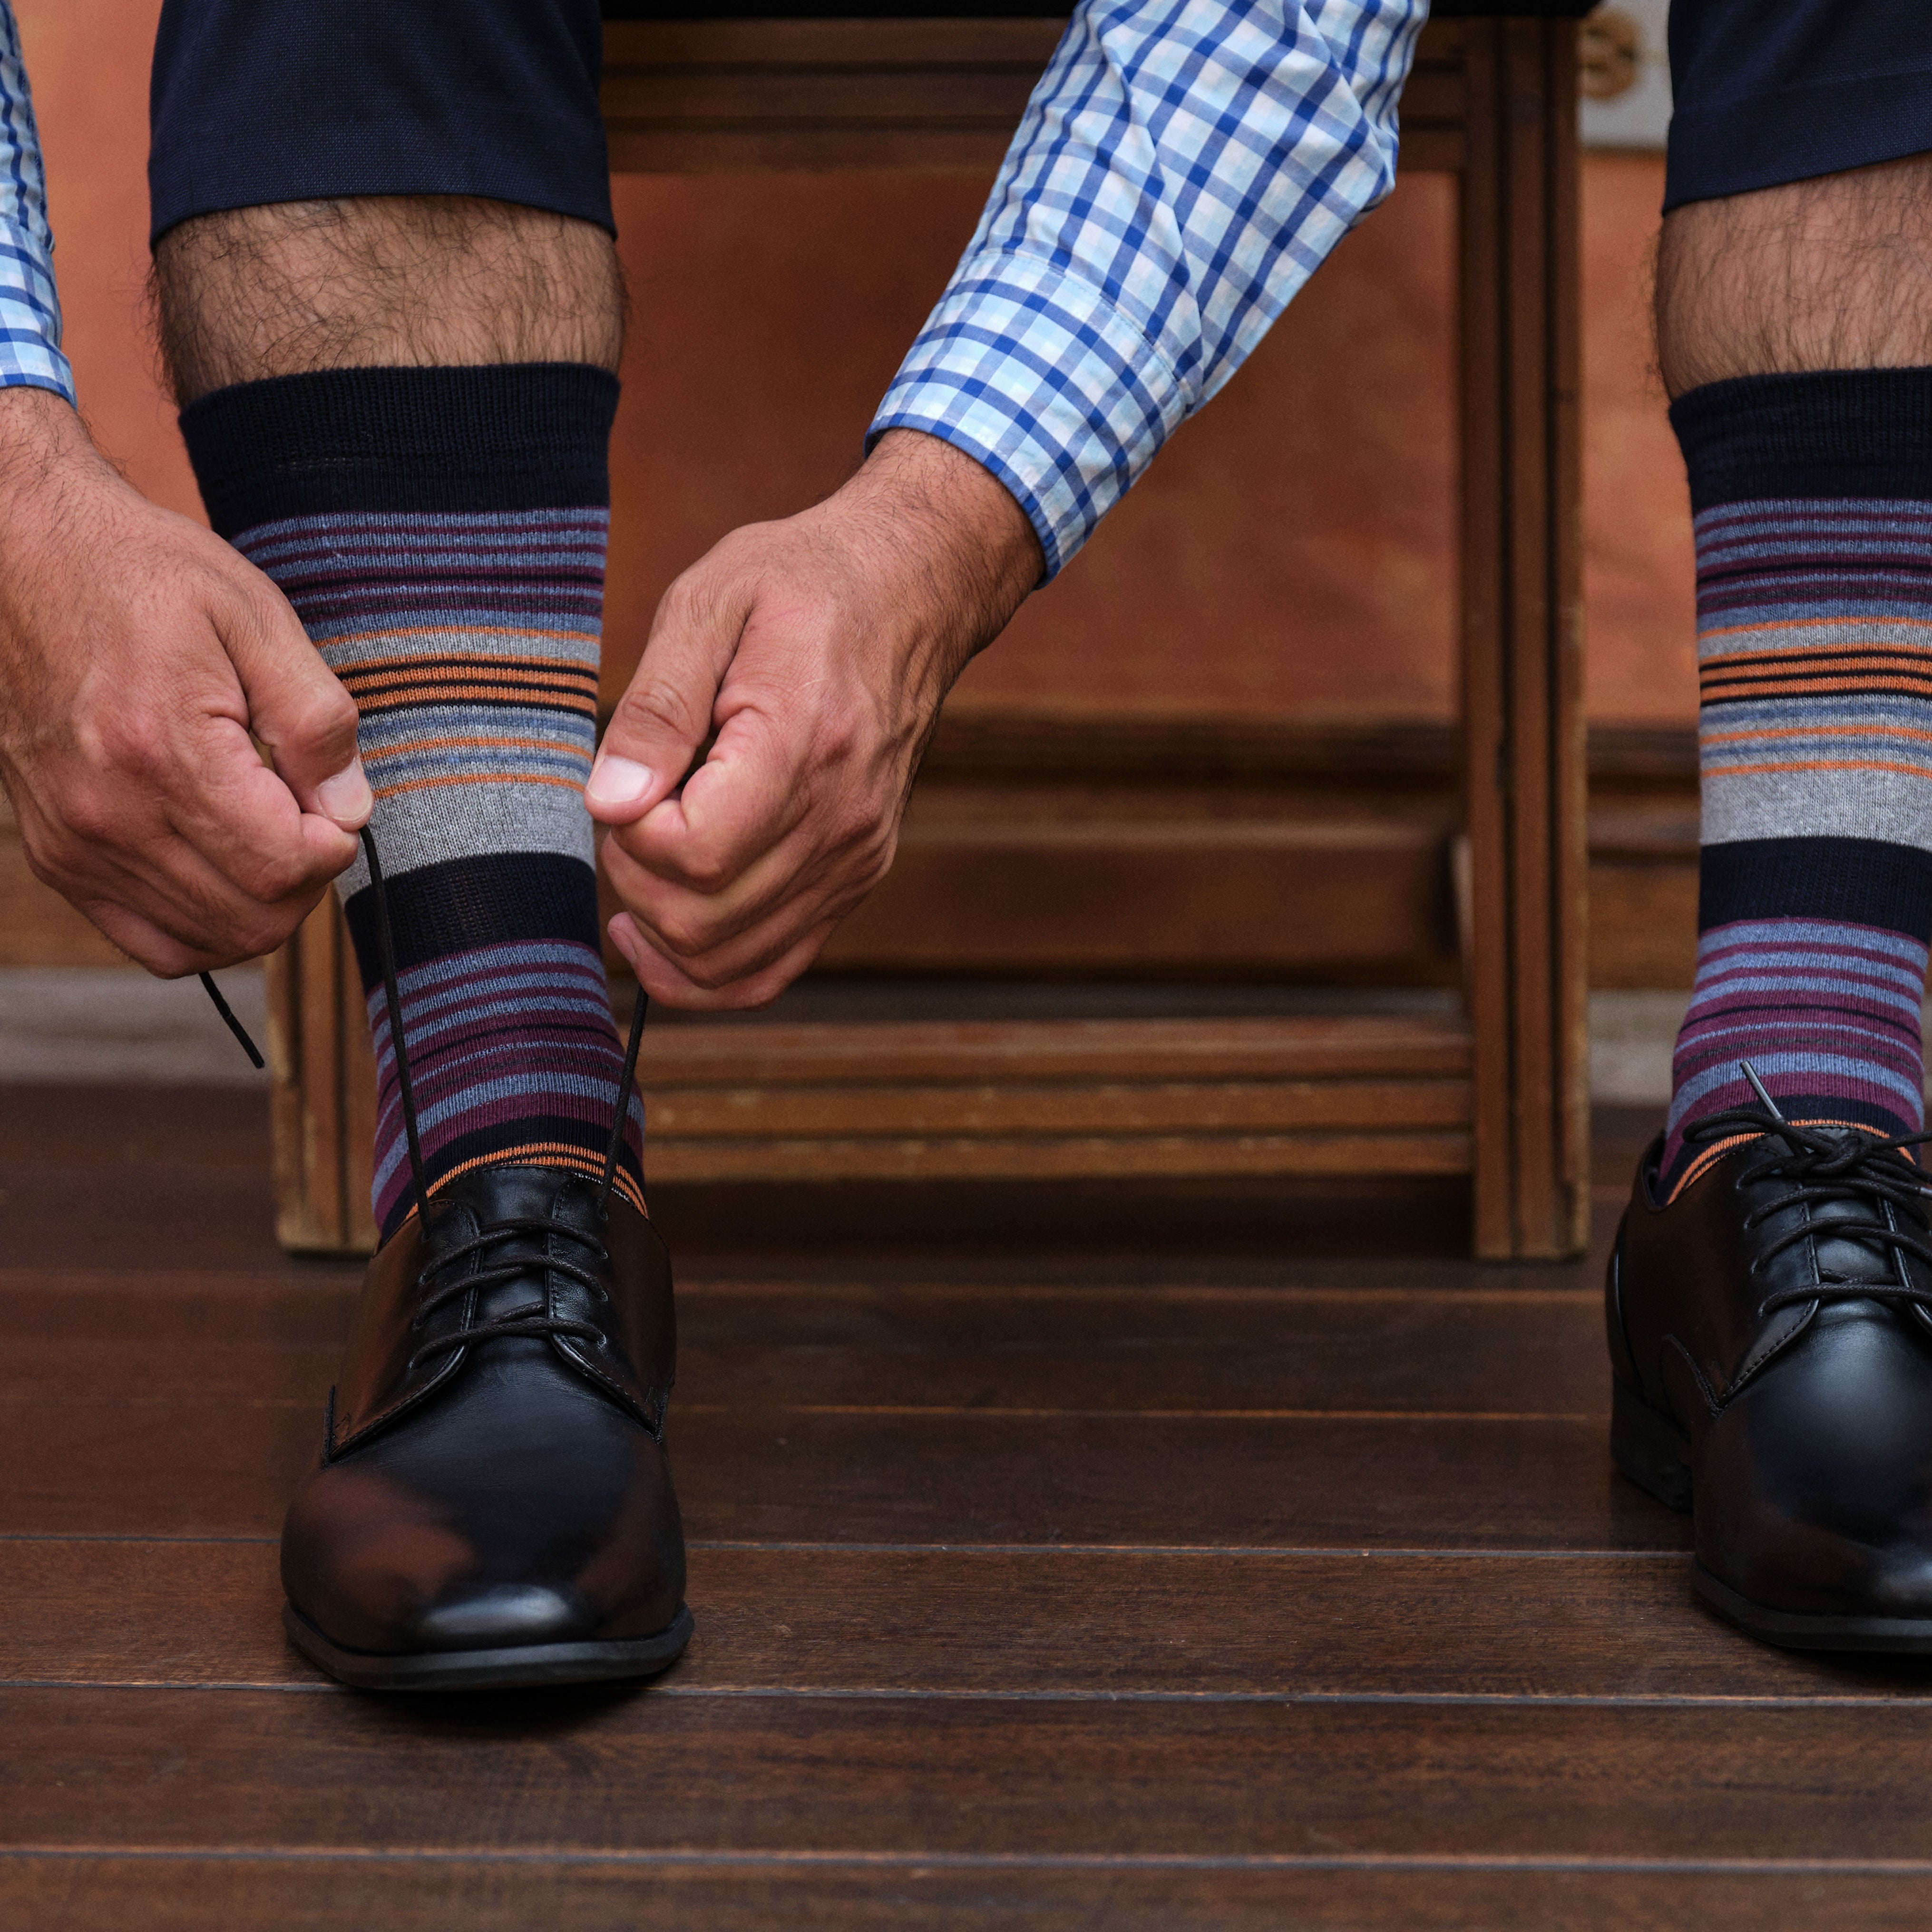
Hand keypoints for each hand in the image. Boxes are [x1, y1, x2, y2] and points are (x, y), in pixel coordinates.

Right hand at [0, 388, 368, 974]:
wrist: (29, 559)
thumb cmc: (146, 577)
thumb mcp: (256, 619)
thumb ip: (316, 719)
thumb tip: (350, 808)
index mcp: (163, 752)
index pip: (282, 866)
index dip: (333, 846)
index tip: (332, 800)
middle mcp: (110, 814)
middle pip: (251, 919)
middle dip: (306, 880)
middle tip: (308, 817)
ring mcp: (76, 844)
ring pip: (208, 941)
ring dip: (262, 904)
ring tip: (266, 832)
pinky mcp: (59, 857)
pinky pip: (152, 942)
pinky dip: (206, 925)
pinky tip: (224, 868)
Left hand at [587, 429, 1041, 1007]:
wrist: (911, 590)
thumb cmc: (804, 584)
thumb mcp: (710, 603)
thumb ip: (657, 708)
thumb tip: (610, 803)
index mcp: (802, 745)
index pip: (694, 853)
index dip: (630, 837)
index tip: (625, 784)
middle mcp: (840, 821)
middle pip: (704, 921)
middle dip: (635, 883)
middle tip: (626, 813)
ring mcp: (855, 860)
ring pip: (731, 963)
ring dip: (660, 931)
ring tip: (640, 864)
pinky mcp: (856, 879)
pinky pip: (771, 968)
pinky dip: (705, 970)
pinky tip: (658, 935)